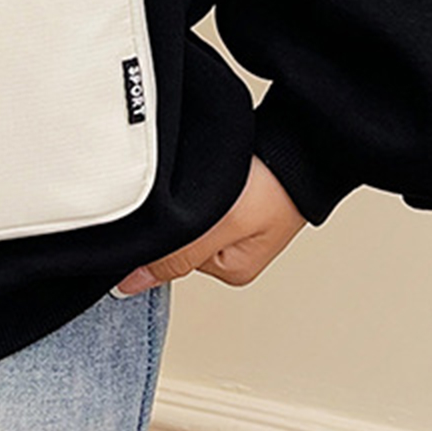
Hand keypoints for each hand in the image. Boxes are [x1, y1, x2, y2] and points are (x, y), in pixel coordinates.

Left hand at [113, 155, 306, 294]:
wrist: (299, 146)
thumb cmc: (271, 187)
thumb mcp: (217, 226)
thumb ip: (177, 255)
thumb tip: (132, 284)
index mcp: (229, 270)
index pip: (170, 258)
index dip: (162, 232)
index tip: (168, 205)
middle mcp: (230, 253)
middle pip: (178, 237)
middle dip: (176, 212)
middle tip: (193, 188)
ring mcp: (233, 226)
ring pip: (187, 216)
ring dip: (186, 197)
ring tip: (204, 179)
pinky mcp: (233, 200)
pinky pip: (200, 198)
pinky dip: (197, 185)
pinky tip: (206, 172)